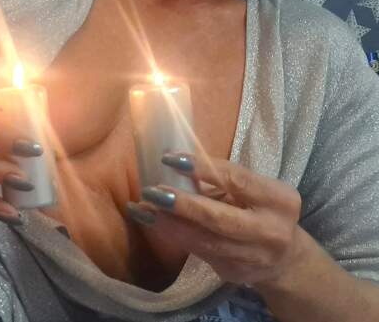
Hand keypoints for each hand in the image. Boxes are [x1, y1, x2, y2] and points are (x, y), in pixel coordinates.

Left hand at [127, 152, 306, 286]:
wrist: (286, 260)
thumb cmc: (259, 211)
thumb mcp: (253, 191)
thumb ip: (222, 179)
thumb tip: (173, 161)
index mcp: (279, 199)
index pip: (236, 179)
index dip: (201, 167)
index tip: (169, 158)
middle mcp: (271, 230)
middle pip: (218, 218)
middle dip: (181, 204)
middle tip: (150, 191)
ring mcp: (254, 257)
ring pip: (204, 240)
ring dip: (168, 224)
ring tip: (142, 209)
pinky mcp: (235, 272)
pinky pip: (199, 252)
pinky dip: (173, 237)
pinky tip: (152, 224)